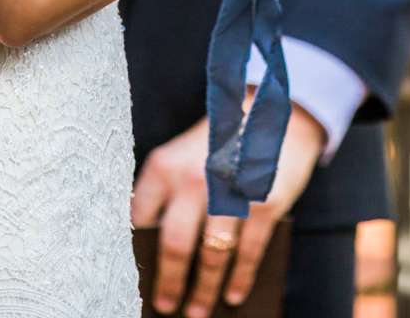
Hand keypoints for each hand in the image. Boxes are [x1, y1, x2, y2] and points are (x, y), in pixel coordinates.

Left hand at [131, 102, 327, 316]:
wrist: (275, 112)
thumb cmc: (222, 143)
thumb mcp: (185, 156)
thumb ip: (170, 195)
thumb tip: (163, 254)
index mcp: (165, 165)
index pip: (139, 220)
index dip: (135, 253)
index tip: (133, 279)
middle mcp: (193, 178)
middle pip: (174, 246)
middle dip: (169, 284)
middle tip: (165, 307)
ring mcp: (230, 192)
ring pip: (211, 256)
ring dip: (204, 291)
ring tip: (197, 312)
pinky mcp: (264, 203)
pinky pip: (248, 252)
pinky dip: (240, 279)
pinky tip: (232, 295)